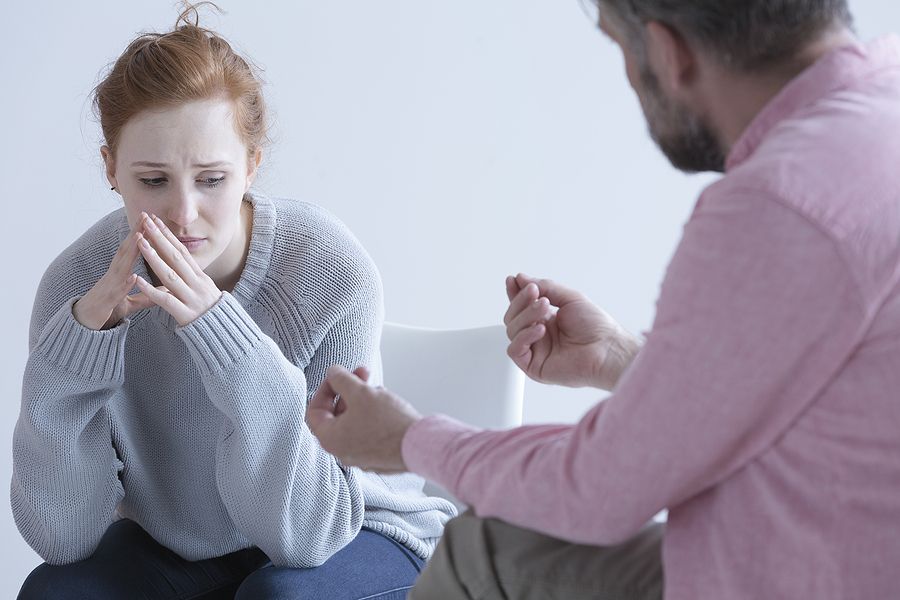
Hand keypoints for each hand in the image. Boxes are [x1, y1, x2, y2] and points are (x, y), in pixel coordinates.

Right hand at [72, 230, 156, 329]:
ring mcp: (109, 287)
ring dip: (130, 252)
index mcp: (120, 273)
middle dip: (135, 233)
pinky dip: (125, 284)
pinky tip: (134, 276)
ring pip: (120, 267)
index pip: (132, 251)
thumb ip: (145, 296)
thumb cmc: (107, 310)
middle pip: (125, 251)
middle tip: (146, 215)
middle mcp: (114, 275)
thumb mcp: (130, 303)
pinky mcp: (106, 302)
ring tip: (140, 237)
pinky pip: (116, 292)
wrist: (84, 326)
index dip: (141, 235)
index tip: (152, 220)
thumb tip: (163, 292)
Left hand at [133, 213, 222, 326]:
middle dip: (160, 239)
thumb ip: (191, 277)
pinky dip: (151, 290)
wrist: (225, 334)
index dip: (169, 236)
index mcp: (200, 277)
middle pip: (176, 257)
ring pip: (170, 275)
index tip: (156, 221)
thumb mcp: (205, 290)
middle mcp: (197, 284)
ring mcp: (191, 298)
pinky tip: (138, 280)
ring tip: (140, 243)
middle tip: (146, 222)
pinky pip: (165, 300)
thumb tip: (181, 263)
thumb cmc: (213, 313)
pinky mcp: (185, 313)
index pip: (182, 252)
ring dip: (154, 258)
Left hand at [307, 365, 421, 472]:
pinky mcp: (378, 457)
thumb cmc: (388, 422)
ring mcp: (361, 456)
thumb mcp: (360, 392)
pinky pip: (369, 431)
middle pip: (336, 415)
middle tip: (362, 373)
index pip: (314, 411)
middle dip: (349, 390)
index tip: (337, 377)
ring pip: (354, 421)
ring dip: (363, 401)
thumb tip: (333, 372)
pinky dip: (374, 416)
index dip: (324, 389)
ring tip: (379, 390)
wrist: (420, 446)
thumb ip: (341, 379)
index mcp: (330, 439)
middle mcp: (342, 452)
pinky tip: (388, 406)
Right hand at [503, 273, 639, 390]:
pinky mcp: (534, 367)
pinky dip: (524, 337)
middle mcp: (539, 335)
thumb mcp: (570, 298)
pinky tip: (540, 329)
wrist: (607, 350)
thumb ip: (545, 287)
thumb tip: (521, 279)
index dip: (515, 293)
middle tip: (534, 292)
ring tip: (544, 308)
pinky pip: (515, 351)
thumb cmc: (596, 328)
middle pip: (513, 317)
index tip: (513, 280)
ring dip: (526, 315)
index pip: (521, 306)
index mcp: (546, 320)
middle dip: (521, 302)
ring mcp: (536, 351)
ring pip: (512, 331)